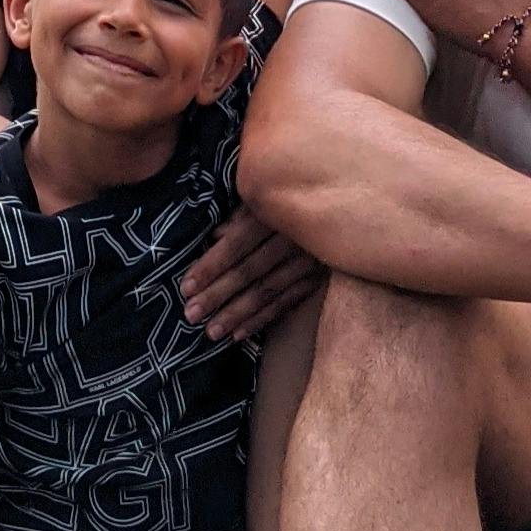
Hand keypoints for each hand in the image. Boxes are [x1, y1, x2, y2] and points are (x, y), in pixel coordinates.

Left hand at [181, 205, 323, 341]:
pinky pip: (286, 303)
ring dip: (237, 314)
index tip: (186, 288)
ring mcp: (309, 262)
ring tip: (211, 332)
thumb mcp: (263, 198)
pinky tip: (238, 334)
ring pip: (267, 292)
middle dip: (218, 295)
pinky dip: (262, 320)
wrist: (344, 206)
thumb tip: (215, 236)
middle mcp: (293, 239)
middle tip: (191, 315)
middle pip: (249, 271)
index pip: (236, 245)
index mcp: (274, 214)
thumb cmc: (289, 196)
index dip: (210, 266)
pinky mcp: (317, 279)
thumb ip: (240, 216)